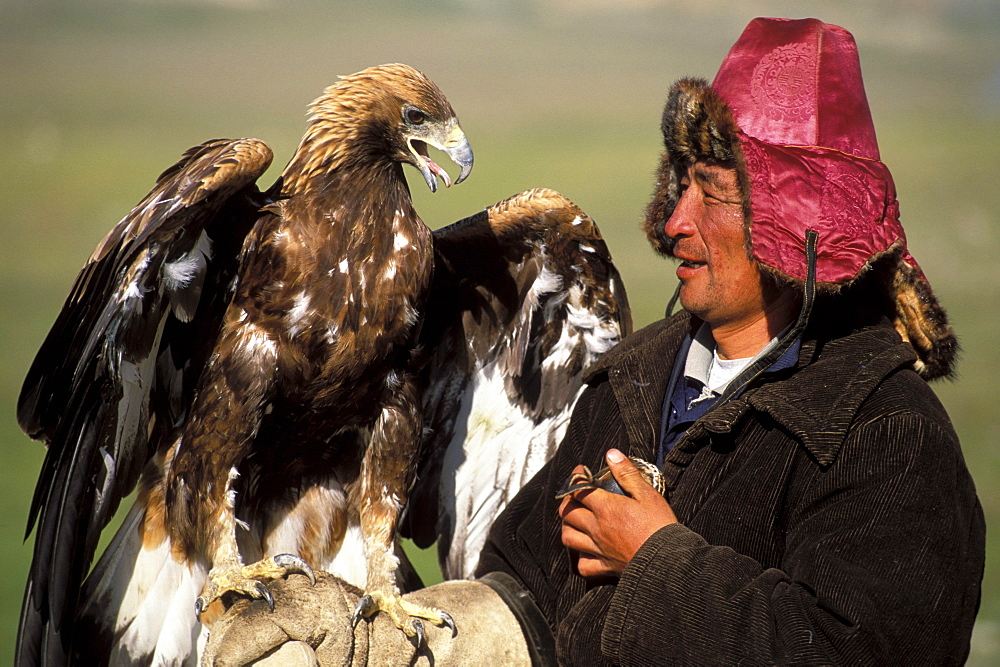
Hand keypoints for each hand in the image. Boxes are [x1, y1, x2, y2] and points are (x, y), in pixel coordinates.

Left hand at [558, 449, 677, 577]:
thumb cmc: (660, 527)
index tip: (580, 471)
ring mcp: (598, 548)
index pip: (578, 489)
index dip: (576, 477)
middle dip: (566, 500)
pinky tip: (586, 550)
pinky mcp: (605, 567)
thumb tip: (611, 454)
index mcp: (606, 508)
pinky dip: (580, 556)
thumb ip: (627, 474)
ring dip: (567, 526)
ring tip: (574, 520)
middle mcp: (597, 528)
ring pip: (568, 537)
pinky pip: (583, 565)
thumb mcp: (648, 494)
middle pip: (567, 512)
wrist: (668, 561)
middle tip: (574, 495)